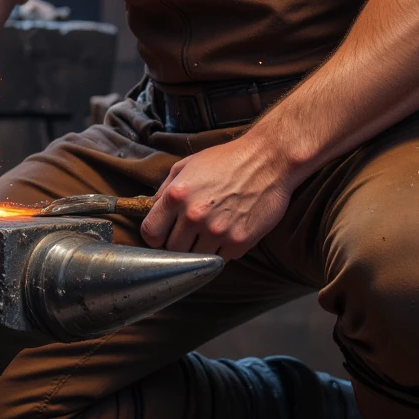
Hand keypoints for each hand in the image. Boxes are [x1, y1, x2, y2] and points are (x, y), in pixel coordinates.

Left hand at [140, 130, 297, 259]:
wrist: (269, 160)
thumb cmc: (227, 159)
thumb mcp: (188, 164)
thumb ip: (165, 188)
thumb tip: (152, 209)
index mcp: (177, 195)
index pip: (150, 233)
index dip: (155, 236)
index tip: (163, 233)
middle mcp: (195, 215)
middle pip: (172, 250)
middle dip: (177, 243)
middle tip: (189, 233)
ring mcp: (218, 231)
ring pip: (195, 259)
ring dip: (199, 250)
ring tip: (209, 232)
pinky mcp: (239, 242)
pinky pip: (220, 259)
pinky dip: (221, 251)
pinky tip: (227, 232)